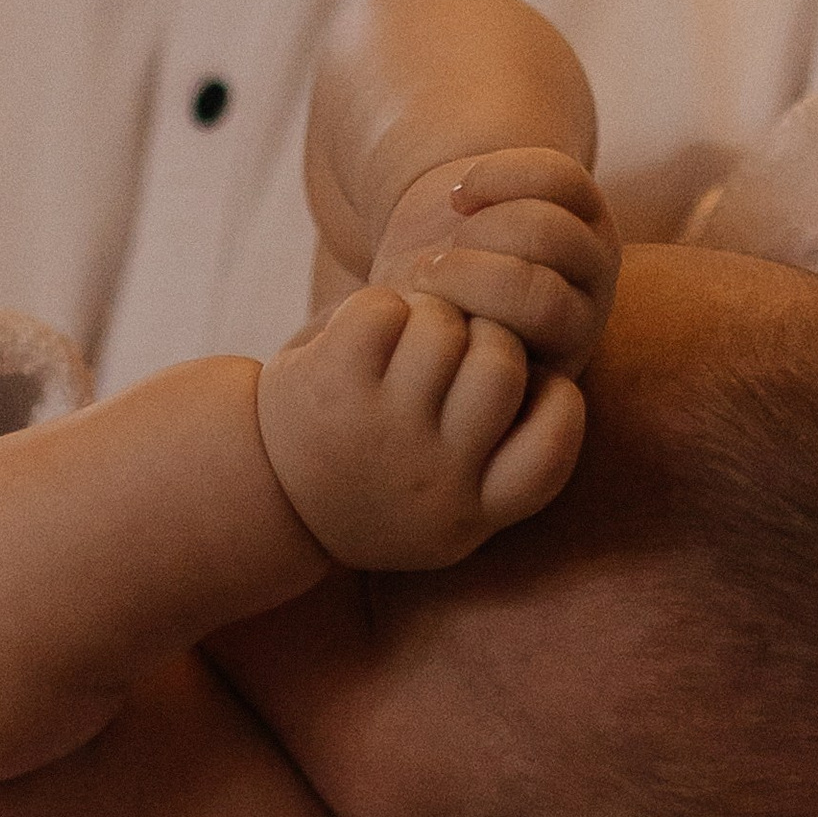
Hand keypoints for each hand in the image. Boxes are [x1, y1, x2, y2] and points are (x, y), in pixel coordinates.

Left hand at [257, 284, 586, 567]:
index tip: (524, 392)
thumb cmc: (378, 478)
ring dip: (427, 313)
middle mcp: (434, 481)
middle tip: (450, 348)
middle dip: (482, 335)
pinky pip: (385, 310)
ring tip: (405, 337)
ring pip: (445, 326)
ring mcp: (382, 434)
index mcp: (474, 511)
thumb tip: (545, 366)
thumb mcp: (445, 502)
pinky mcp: (333, 388)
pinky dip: (376, 305)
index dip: (555, 404)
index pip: (551, 452)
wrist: (262, 493)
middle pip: (503, 364)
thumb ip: (501, 459)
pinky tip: (362, 334)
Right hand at [368, 146, 619, 374]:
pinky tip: (464, 193)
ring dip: (482, 225)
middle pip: (537, 292)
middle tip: (428, 269)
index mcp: (537, 380)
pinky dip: (498, 175)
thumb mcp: (401, 355)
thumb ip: (407, 370)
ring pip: (547, 234)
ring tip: (448, 231)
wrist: (431, 254)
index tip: (416, 310)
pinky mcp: (587, 206)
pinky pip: (556, 179)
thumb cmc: (401, 321)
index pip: (513, 353)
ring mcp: (591, 264)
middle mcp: (580, 326)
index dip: (455, 322)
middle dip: (468, 274)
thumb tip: (367, 374)